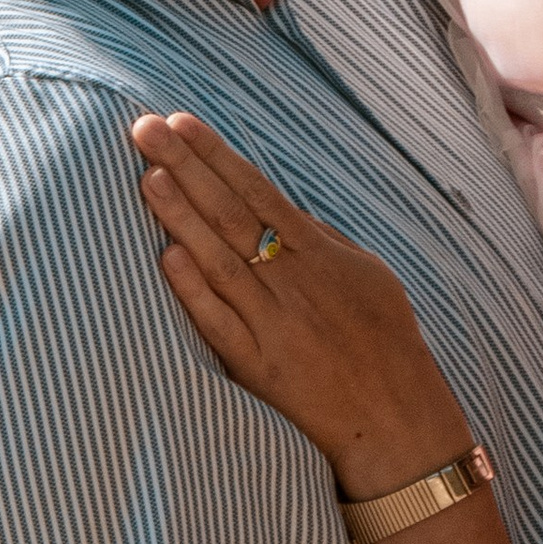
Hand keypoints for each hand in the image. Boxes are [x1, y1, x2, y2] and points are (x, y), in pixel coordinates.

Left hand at [131, 109, 467, 493]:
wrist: (398, 421)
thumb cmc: (386, 344)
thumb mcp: (368, 276)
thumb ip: (322, 241)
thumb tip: (279, 210)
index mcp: (320, 254)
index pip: (257, 191)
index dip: (216, 155)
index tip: (180, 122)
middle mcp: (293, 282)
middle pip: (230, 213)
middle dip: (186, 167)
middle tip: (144, 128)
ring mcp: (274, 323)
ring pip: (219, 260)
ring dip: (181, 217)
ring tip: (146, 177)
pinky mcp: (259, 367)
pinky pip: (221, 324)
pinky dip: (194, 290)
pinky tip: (166, 257)